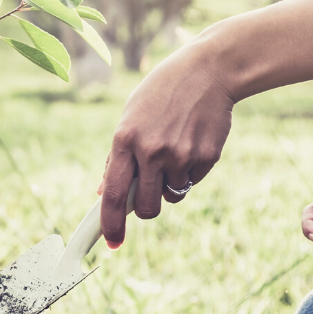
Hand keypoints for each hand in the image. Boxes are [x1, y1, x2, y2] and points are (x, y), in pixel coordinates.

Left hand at [100, 36, 235, 247]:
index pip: (113, 194)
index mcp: (125, 139)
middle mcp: (152, 151)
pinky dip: (191, 171)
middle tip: (150, 192)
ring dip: (171, 184)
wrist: (208, 70)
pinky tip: (192, 142)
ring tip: (175, 149)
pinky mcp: (206, 157)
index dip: (111, 224)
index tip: (112, 243)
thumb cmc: (162, 94)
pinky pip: (193, 181)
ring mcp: (181, 155)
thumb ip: (117, 156)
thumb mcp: (131, 116)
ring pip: (172, 196)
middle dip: (146, 209)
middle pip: (146, 208)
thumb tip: (103, 192)